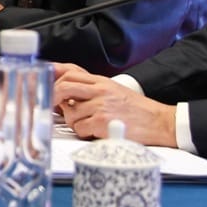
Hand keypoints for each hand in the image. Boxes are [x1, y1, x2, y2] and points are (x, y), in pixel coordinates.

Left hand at [53, 66, 175, 145]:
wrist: (159, 122)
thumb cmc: (137, 109)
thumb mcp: (114, 90)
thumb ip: (93, 89)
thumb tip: (68, 93)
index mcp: (102, 82)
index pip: (70, 73)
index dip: (55, 81)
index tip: (48, 88)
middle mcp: (100, 91)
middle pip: (64, 87)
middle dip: (54, 98)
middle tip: (56, 108)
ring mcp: (101, 106)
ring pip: (70, 113)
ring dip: (74, 122)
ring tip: (87, 125)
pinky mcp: (103, 122)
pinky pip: (80, 128)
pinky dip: (84, 133)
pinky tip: (95, 132)